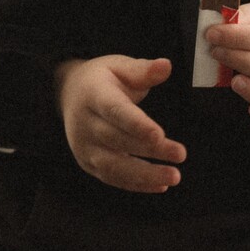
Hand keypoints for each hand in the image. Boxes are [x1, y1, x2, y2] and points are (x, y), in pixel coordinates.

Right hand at [55, 55, 185, 192]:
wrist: (68, 94)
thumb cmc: (101, 79)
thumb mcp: (119, 66)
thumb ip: (143, 70)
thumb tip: (166, 66)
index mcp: (93, 95)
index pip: (114, 111)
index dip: (136, 124)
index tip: (159, 134)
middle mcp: (85, 123)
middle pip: (118, 140)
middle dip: (150, 150)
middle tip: (180, 154)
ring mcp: (84, 146)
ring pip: (114, 166)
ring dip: (145, 175)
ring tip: (174, 176)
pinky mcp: (88, 163)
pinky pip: (112, 178)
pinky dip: (136, 184)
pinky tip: (160, 184)